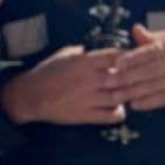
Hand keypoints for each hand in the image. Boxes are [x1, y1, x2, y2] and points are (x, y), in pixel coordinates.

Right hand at [0, 45, 126, 125]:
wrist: (30, 96)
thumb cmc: (46, 72)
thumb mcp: (62, 55)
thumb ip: (81, 52)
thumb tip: (94, 49)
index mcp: (83, 62)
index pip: (115, 56)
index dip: (128, 57)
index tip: (132, 59)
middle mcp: (89, 80)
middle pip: (122, 77)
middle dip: (130, 77)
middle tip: (134, 78)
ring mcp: (88, 99)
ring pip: (119, 97)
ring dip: (126, 95)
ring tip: (126, 94)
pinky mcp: (86, 115)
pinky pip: (111, 115)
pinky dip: (119, 113)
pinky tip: (118, 109)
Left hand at [109, 24, 164, 111]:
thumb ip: (152, 37)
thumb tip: (134, 29)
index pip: (151, 52)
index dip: (133, 58)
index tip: (117, 63)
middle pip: (150, 71)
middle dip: (127, 77)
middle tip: (108, 81)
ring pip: (154, 87)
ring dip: (133, 92)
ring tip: (116, 95)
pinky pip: (163, 99)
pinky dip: (148, 102)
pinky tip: (134, 104)